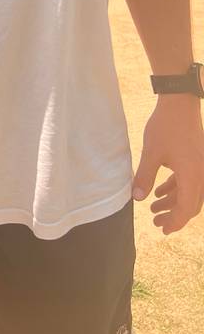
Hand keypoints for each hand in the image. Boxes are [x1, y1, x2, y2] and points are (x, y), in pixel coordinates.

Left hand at [132, 95, 203, 233]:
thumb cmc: (166, 127)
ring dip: (173, 202)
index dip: (175, 221)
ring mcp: (201, 167)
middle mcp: (201, 174)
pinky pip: (188, 180)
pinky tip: (160, 192)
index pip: (187, 209)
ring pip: (189, 193)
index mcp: (193, 176)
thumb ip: (144, 177)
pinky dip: (175, 188)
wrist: (179, 103)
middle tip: (157, 224)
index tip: (163, 230)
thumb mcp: (151, 153)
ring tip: (154, 210)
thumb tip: (136, 199)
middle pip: (190, 204)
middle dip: (174, 215)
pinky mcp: (196, 159)